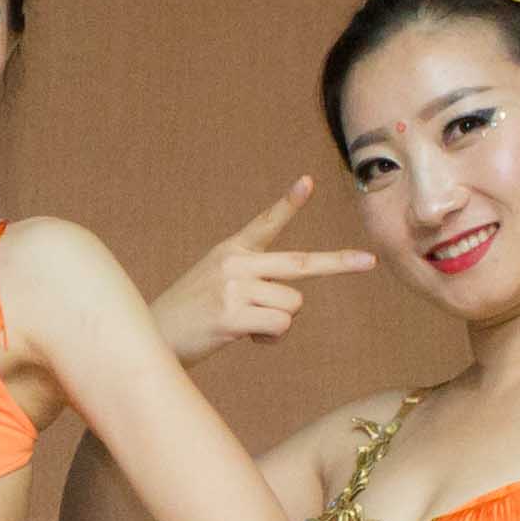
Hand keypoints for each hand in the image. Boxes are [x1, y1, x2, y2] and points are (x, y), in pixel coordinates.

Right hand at [148, 178, 379, 360]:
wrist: (151, 338)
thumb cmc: (188, 317)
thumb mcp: (214, 286)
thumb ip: (251, 284)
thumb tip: (287, 307)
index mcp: (231, 251)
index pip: (265, 223)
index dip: (289, 203)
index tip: (309, 181)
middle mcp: (235, 263)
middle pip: (301, 264)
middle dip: (339, 264)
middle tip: (369, 261)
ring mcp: (233, 288)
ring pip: (292, 304)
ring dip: (277, 321)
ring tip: (243, 325)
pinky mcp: (231, 314)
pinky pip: (279, 325)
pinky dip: (270, 338)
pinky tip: (242, 336)